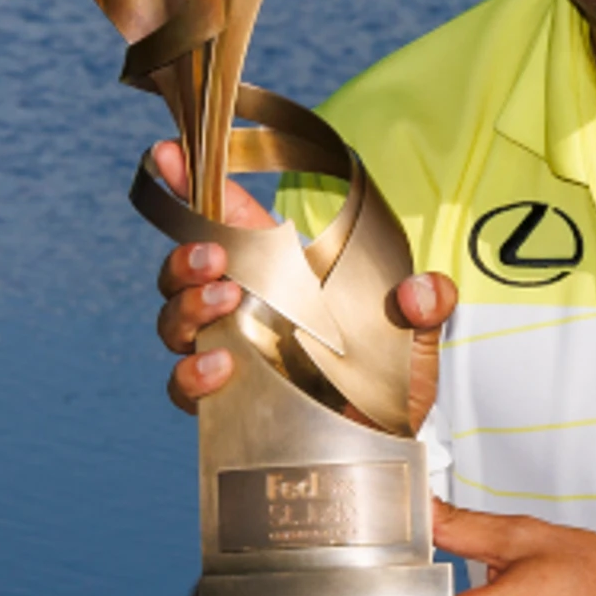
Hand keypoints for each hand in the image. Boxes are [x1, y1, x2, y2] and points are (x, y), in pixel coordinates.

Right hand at [149, 138, 452, 420]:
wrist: (390, 443)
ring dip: (186, 306)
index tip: (170, 152)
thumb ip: (426, 303)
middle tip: (215, 259)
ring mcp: (229, 354)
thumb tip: (421, 292)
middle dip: (185, 257)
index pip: (228, 220)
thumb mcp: (417, 332)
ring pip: (174, 322)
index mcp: (280, 274)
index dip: (194, 183)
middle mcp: (243, 311)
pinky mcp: (227, 403)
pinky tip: (220, 366)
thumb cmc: (394, 377)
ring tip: (223, 303)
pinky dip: (192, 374)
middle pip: (183, 272)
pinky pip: (185, 386)